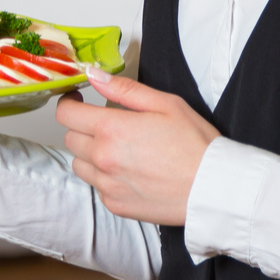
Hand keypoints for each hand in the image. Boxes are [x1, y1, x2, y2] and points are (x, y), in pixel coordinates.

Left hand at [56, 68, 219, 225]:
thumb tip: (94, 75)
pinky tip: (128, 170)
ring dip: (89, 153)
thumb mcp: (164, 103)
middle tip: (104, 123)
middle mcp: (103, 159)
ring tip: (116, 148)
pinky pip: (96, 186)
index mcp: (111, 129)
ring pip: (79, 164)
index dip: (69, 103)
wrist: (212, 188)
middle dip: (81, 127)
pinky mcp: (115, 205)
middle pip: (69, 138)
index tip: (79, 100)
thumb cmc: (194, 144)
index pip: (66, 114)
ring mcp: (107, 185)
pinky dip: (104, 176)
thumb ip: (123, 88)